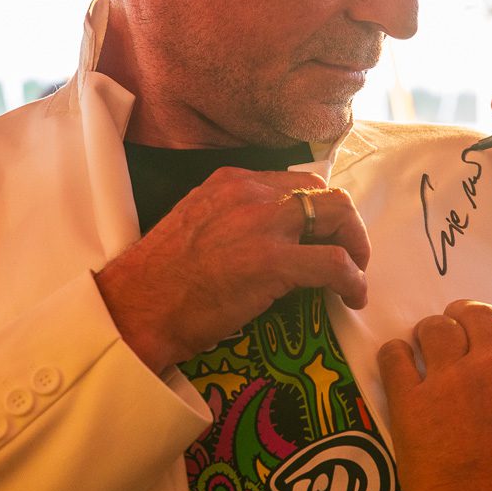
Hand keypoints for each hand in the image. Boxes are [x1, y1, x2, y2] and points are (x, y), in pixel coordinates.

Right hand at [96, 168, 370, 372]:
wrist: (135, 308)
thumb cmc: (160, 281)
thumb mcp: (197, 226)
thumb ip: (234, 220)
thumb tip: (270, 240)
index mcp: (232, 182)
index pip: (296, 182)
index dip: (319, 210)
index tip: (323, 236)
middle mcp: (250, 193)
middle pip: (326, 192)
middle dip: (346, 224)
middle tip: (348, 254)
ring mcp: (263, 224)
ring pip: (339, 215)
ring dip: (356, 246)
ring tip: (354, 276)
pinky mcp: (273, 261)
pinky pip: (335, 264)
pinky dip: (353, 280)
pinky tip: (351, 297)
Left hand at [378, 300, 491, 490]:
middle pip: (479, 318)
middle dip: (467, 315)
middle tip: (457, 320)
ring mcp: (449, 380)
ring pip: (435, 328)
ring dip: (430, 331)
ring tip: (423, 342)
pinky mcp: (409, 399)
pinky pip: (393, 358)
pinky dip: (393, 355)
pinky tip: (395, 360)